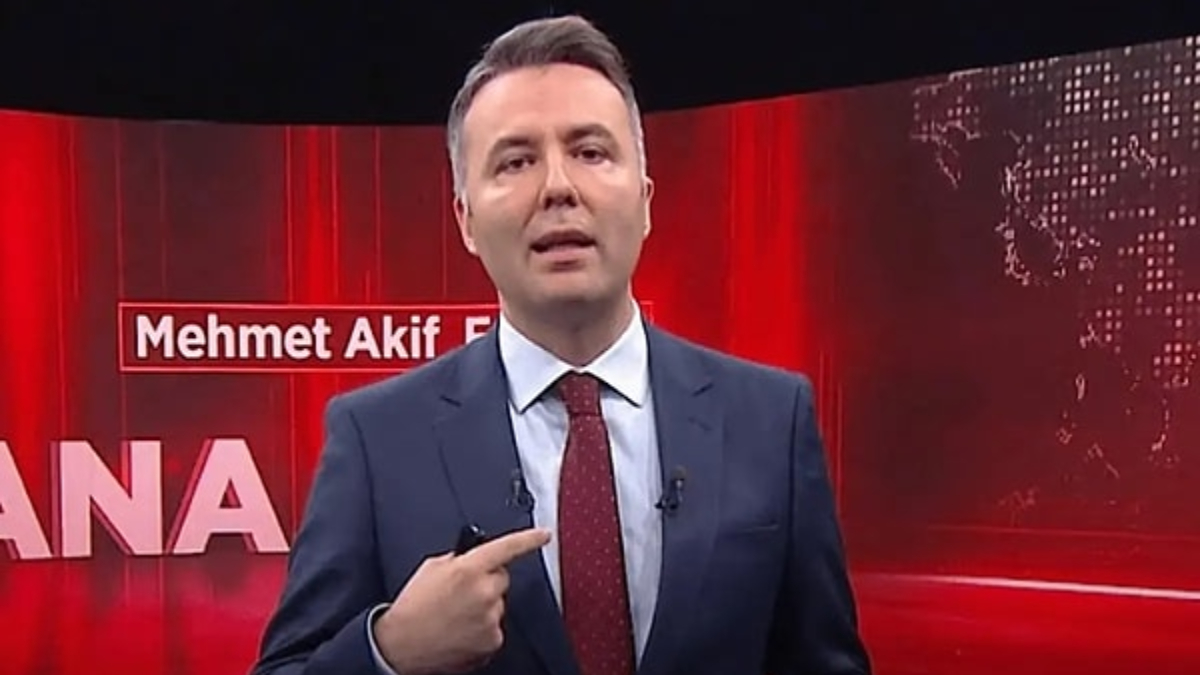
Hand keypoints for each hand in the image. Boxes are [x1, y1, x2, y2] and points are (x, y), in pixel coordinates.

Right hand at [373, 527, 551, 674]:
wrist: (401, 645)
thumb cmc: (413, 607)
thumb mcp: (432, 568)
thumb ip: (459, 559)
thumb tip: (474, 559)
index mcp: (468, 568)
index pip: (508, 547)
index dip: (529, 539)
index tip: (544, 534)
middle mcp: (484, 592)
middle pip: (502, 578)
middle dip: (487, 581)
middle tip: (463, 592)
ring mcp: (490, 618)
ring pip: (498, 604)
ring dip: (483, 606)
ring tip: (456, 615)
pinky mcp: (492, 640)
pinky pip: (494, 626)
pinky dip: (482, 628)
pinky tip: (461, 630)